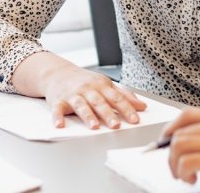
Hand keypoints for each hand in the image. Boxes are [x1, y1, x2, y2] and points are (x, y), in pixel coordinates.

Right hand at [12, 52, 145, 128]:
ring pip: (81, 105)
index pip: (116, 98)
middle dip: (108, 114)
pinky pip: (58, 109)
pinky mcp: (58, 100)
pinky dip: (58, 117)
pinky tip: (60, 125)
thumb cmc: (85, 81)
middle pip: (99, 102)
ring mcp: (72, 95)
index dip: (126, 109)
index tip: (135, 119)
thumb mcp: (105, 84)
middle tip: (116, 126)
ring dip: (88, 116)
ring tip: (94, 127)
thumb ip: (124, 95)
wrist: (58, 73)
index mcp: (101, 85)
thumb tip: (142, 106)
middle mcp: (87, 89)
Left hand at [161, 108, 199, 192]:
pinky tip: (192, 179)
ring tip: (184, 175)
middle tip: (175, 167)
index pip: (187, 114)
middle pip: (179, 132)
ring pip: (178, 145)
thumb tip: (192, 142)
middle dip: (170, 152)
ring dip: (175, 164)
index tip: (165, 140)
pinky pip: (186, 162)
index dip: (171, 128)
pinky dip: (183, 173)